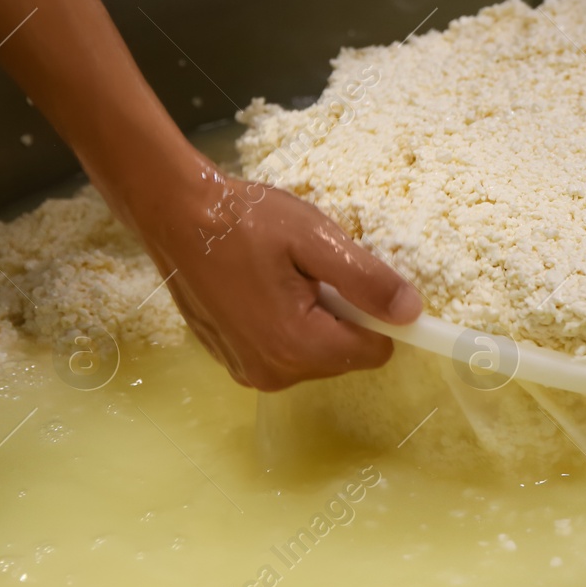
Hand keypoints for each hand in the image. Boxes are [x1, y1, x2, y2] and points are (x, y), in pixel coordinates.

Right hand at [126, 161, 422, 390]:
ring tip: (284, 276)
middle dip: (341, 314)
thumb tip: (412, 313)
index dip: (376, 315)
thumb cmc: (246, 220)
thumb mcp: (317, 240)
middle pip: (344, 355)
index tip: (356, 279)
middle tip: (309, 271)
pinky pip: (283, 351)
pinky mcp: (231, 360)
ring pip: (315, 354)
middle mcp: (272, 372)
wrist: (174, 214)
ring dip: (314, 318)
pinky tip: (263, 288)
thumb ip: (366, 281)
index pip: (375, 351)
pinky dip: (285, 323)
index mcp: (297, 346)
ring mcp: (247, 370)